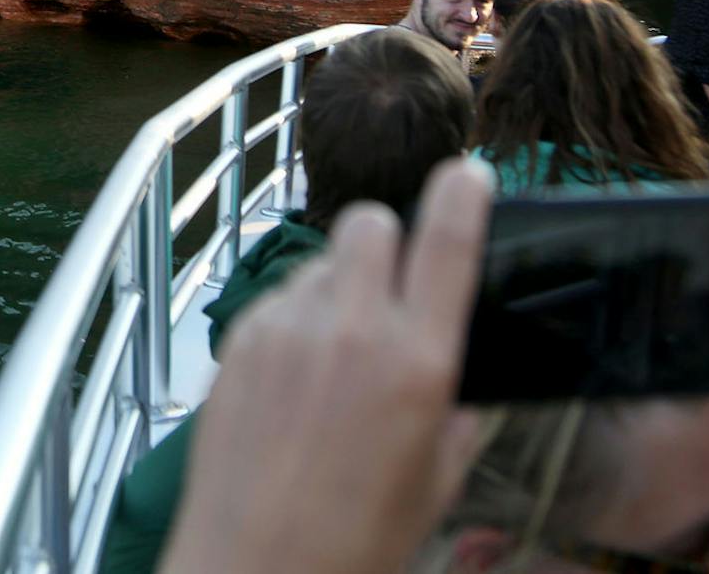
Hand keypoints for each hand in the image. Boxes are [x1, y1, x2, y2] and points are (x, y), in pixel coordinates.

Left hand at [156, 157, 492, 573]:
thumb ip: (453, 415)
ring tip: (338, 349)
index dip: (462, 194)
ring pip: (319, 260)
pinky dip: (295, 317)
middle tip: (392, 284)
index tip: (469, 173)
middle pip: (369, 222)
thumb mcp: (435, 482)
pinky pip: (277, 298)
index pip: (446, 240)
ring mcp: (285, 328)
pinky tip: (295, 375)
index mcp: (416, 362)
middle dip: (387, 239)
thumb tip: (454, 376)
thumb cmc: (356, 542)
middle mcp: (350, 329)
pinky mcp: (238, 341)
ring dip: (338, 283)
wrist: (255, 570)